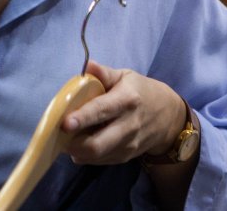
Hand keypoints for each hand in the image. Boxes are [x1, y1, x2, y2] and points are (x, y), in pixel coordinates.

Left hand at [60, 59, 186, 164]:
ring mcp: (128, 145)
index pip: (102, 111)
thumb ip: (104, 73)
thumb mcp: (125, 76)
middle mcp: (128, 125)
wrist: (169, 116)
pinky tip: (79, 144)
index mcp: (127, 100)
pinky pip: (100, 161)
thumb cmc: (141, 91)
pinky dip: (85, 155)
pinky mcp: (126, 157)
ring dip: (76, 150)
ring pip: (97, 156)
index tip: (65, 123)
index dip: (83, 118)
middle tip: (58, 134)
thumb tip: (85, 66)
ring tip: (65, 138)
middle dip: (74, 143)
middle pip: (98, 143)